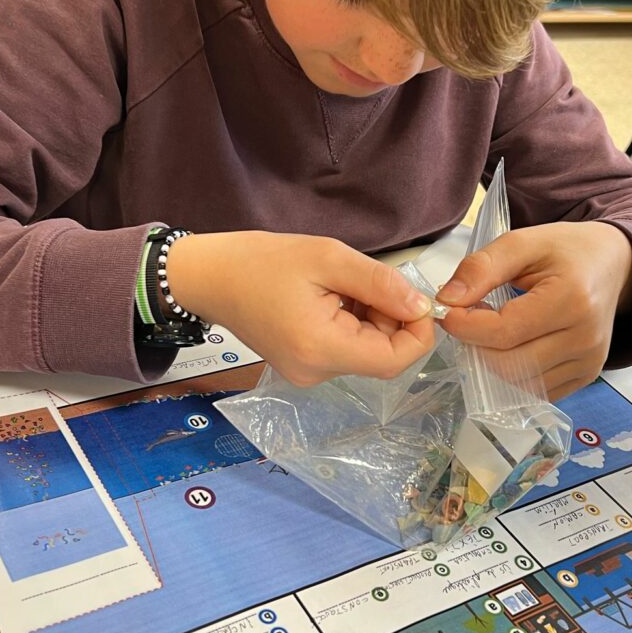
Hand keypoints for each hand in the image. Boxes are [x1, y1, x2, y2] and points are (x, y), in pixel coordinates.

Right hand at [165, 231, 435, 385]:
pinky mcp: (302, 367)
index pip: (393, 361)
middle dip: (390, 318)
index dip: (417, 333)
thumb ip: (381, 284)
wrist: (209, 277)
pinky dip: (351, 323)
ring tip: (340, 284)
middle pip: (381, 356)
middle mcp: (316, 373)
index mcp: (321, 348)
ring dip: (370, 318)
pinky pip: (344, 349)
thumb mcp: (328, 258)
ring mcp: (307, 374)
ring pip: (364, 351)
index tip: (416, 298)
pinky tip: (330, 296)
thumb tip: (422, 307)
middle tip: (366, 278)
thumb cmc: (263, 261)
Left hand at [436, 221, 631, 399]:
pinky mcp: (586, 377)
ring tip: (492, 328)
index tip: (447, 310)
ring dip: (492, 359)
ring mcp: (589, 363)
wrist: (613, 264)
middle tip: (468, 318)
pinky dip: (514, 372)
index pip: (504, 332)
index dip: (465, 325)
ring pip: (518, 382)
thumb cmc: (566, 250)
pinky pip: (535, 390)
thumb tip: (447, 299)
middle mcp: (586, 339)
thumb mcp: (522, 243)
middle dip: (476, 343)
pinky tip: (513, 345)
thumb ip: (482, 268)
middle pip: (507, 363)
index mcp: (572, 300)